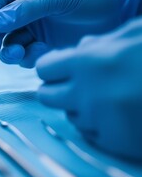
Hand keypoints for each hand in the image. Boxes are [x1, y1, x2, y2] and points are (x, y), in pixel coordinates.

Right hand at [0, 0, 126, 67]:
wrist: (114, 14)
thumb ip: (27, 9)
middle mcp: (22, 7)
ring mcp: (30, 26)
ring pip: (7, 43)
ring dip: (9, 51)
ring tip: (18, 54)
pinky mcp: (39, 44)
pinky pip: (24, 54)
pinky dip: (28, 57)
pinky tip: (42, 52)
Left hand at [36, 17, 141, 160]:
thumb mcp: (135, 34)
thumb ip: (103, 40)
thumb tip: (81, 45)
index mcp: (89, 61)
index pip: (44, 68)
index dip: (52, 67)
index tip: (61, 68)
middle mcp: (87, 93)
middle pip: (47, 96)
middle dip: (59, 89)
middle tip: (78, 85)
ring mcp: (100, 120)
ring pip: (70, 115)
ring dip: (82, 107)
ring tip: (110, 96)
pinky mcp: (115, 141)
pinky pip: (92, 134)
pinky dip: (101, 125)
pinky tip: (122, 113)